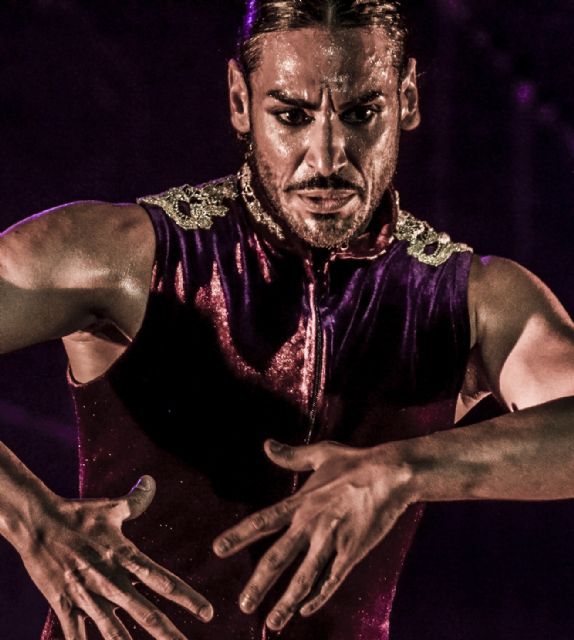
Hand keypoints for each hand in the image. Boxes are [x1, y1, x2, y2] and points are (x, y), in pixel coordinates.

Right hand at [18, 476, 212, 639]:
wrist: (37, 523)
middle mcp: (110, 580)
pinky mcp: (64, 604)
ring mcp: (87, 595)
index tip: (207, 612)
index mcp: (126, 557)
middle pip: (145, 613)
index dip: (187, 598)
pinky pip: (76, 634)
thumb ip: (136, 501)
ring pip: (114, 631)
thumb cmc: (78, 515)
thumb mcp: (111, 508)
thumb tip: (151, 481)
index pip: (164, 581)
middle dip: (168, 633)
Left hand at [213, 439, 414, 631]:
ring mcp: (332, 541)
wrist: (390, 474)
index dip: (239, 535)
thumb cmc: (355, 461)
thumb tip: (267, 444)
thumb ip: (291, 455)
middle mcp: (312, 524)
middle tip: (243, 604)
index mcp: (301, 502)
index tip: (218, 549)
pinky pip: (332, 581)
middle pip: (279, 558)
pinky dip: (319, 597)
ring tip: (271, 622)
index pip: (263, 521)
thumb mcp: (321, 454)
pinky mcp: (352, 552)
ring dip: (286, 602)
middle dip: (259, 584)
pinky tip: (306, 611)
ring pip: (304, 578)